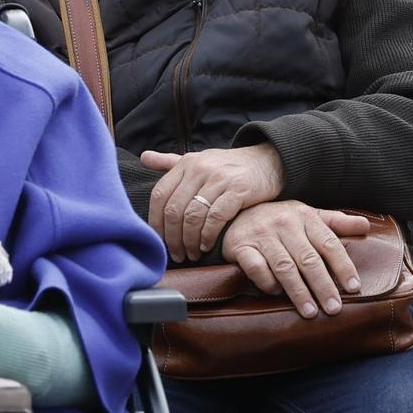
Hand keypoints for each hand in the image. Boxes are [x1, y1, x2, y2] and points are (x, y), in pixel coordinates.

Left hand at [142, 144, 287, 261]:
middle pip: (174, 210)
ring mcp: (219, 179)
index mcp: (186, 163)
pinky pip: (215, 218)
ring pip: (192, 216)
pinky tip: (206, 245)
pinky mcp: (238, 190)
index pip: (159, 195)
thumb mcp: (199, 160)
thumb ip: (171, 162)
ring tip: (191, 254)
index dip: (155, 222)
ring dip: (188, 241)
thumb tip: (144, 157)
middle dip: (172, 238)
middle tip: (176, 254)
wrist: (268, 161)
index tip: (158, 241)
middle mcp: (200, 169)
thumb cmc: (229, 166)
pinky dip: (207, 236)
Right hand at [219, 201, 374, 318]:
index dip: (343, 266)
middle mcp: (285, 223)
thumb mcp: (308, 216)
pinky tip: (276, 294)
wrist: (236, 212)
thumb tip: (366, 226)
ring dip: (298, 292)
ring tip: (311, 312)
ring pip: (284, 266)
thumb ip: (336, 223)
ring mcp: (262, 234)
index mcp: (305, 216)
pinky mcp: (241, 246)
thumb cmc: (280, 219)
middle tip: (334, 308)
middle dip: (323, 286)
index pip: (329, 243)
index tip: (354, 288)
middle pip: (308, 259)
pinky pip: (256, 268)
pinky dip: (267, 283)